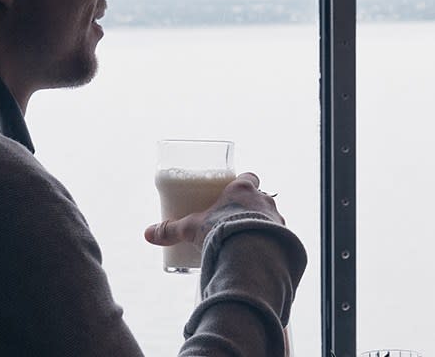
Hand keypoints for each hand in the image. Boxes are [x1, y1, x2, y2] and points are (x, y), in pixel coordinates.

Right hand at [144, 172, 281, 247]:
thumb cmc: (220, 232)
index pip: (248, 177)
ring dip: (264, 227)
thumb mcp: (191, 230)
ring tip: (250, 243)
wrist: (250, 255)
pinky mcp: (287, 239)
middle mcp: (264, 200)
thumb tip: (147, 234)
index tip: (233, 194)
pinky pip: (281, 239)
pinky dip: (273, 246)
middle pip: (261, 198)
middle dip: (251, 208)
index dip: (242, 184)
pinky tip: (263, 257)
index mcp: (243, 190)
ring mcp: (278, 219)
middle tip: (237, 222)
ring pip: (272, 218)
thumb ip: (171, 230)